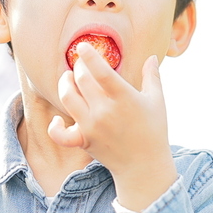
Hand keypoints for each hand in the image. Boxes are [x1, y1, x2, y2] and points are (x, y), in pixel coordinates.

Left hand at [48, 43, 177, 211]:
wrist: (144, 166)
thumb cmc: (153, 131)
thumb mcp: (157, 101)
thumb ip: (152, 76)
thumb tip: (152, 57)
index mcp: (124, 97)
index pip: (100, 70)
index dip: (89, 55)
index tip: (82, 46)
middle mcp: (104, 110)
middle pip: (81, 79)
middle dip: (78, 68)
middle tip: (80, 65)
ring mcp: (91, 126)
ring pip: (67, 97)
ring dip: (64, 84)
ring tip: (68, 79)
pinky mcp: (83, 140)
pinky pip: (60, 133)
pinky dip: (54, 125)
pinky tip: (57, 119)